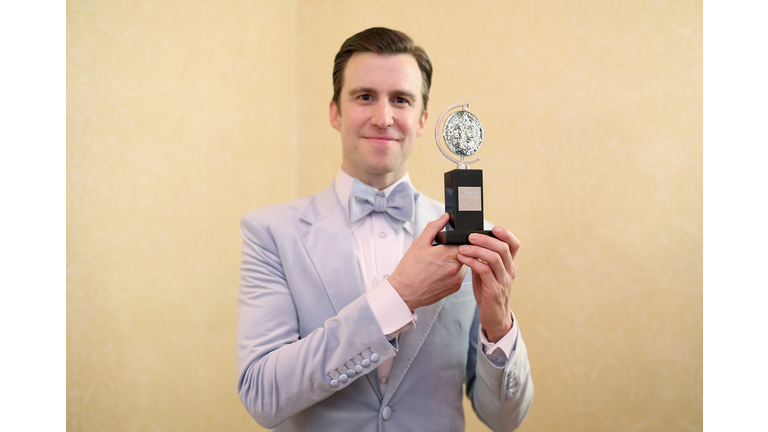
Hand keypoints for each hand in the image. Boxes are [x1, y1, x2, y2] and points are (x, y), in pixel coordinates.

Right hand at [388, 213, 466, 310]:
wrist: (404, 292)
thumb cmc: (409, 270)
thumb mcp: (419, 243)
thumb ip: (434, 227)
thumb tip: (444, 217)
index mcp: (446, 254)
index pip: (463, 241)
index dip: (456, 240)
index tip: (449, 243)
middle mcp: (454, 268)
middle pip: (464, 252)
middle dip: (455, 250)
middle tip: (440, 253)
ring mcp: (456, 279)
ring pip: (463, 263)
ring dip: (455, 261)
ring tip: (439, 264)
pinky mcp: (455, 288)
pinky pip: (459, 275)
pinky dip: (453, 272)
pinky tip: (439, 273)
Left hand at [457, 226, 519, 342]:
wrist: (494, 318)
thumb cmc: (488, 294)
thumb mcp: (488, 274)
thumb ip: (483, 260)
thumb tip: (471, 244)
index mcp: (509, 266)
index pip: (514, 245)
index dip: (506, 233)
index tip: (493, 227)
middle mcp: (509, 272)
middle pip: (502, 248)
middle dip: (485, 239)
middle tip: (470, 236)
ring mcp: (503, 281)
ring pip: (494, 258)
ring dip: (476, 250)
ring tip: (462, 248)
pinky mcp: (494, 290)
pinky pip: (485, 271)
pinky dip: (473, 262)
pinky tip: (463, 259)